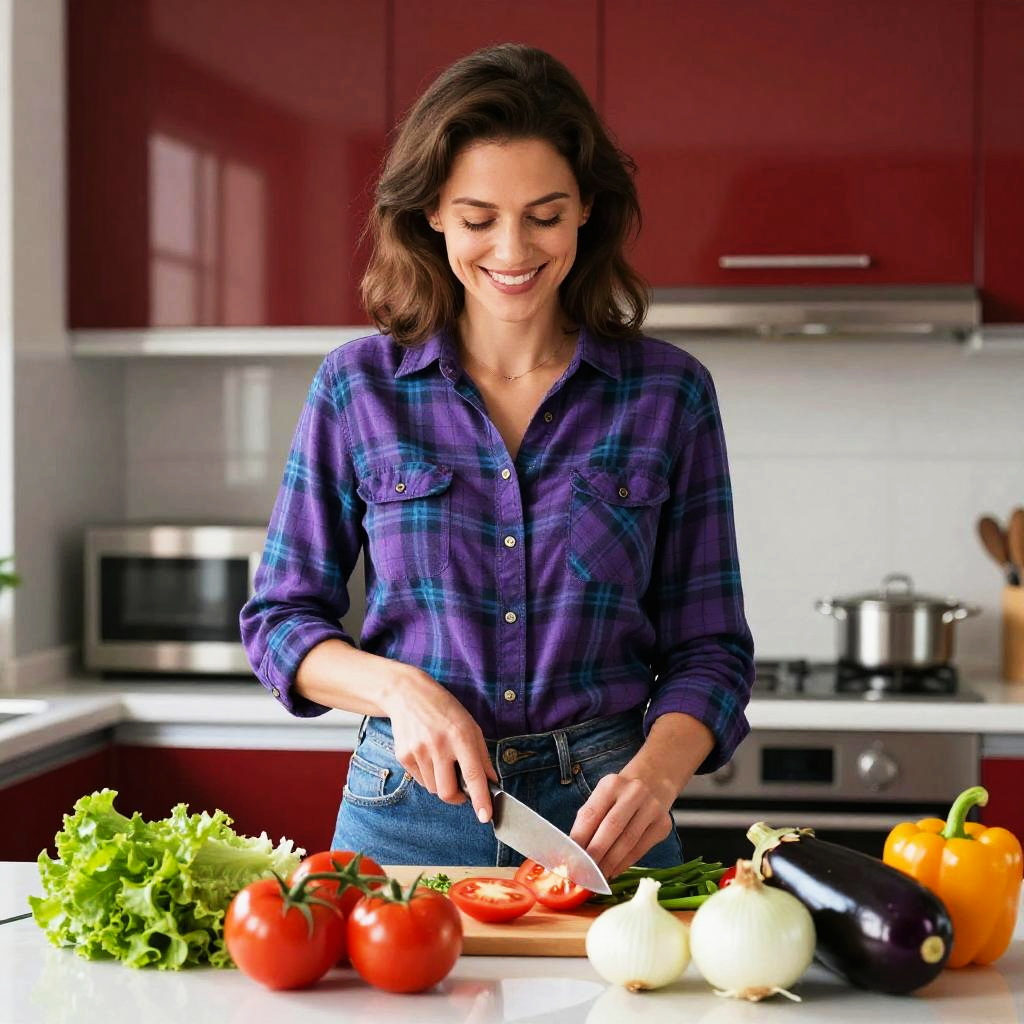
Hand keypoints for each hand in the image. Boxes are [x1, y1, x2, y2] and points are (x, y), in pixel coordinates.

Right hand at [380, 664, 498, 821]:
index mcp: (460, 736)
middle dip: (457, 798)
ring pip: (434, 789)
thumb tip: (491, 783)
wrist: (408, 695)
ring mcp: (418, 751)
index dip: (480, 799)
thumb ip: (482, 756)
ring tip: (443, 761)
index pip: (473, 775)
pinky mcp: (403, 756)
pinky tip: (429, 756)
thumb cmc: (445, 710)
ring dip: (442, 784)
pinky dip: (429, 776)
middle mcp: (438, 745)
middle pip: (448, 792)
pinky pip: (420, 781)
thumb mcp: (470, 726)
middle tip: (462, 790)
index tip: (485, 817)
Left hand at [568, 772, 674, 880]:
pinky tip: (614, 872)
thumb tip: (574, 851)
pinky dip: (625, 864)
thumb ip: (589, 820)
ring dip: (610, 863)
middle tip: (583, 873)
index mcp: (611, 784)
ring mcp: (652, 808)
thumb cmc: (620, 795)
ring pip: (627, 841)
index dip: (579, 838)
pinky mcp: (663, 824)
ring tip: (598, 877)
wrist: (654, 782)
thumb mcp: (602, 797)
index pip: (591, 814)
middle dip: (595, 854)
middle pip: (611, 828)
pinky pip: (640, 849)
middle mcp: (634, 793)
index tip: (570, 859)